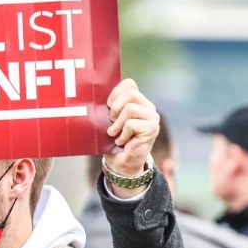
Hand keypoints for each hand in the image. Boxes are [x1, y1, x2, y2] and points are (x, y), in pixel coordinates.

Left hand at [104, 79, 159, 196]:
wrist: (121, 163)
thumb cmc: (113, 141)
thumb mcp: (108, 120)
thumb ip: (109, 106)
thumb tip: (95, 96)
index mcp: (138, 101)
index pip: (129, 84)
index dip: (115, 93)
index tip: (108, 106)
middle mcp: (148, 107)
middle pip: (130, 93)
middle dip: (115, 107)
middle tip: (111, 121)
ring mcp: (152, 117)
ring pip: (130, 108)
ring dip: (118, 124)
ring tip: (114, 133)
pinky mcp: (153, 128)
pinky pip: (132, 124)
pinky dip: (123, 134)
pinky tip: (122, 141)